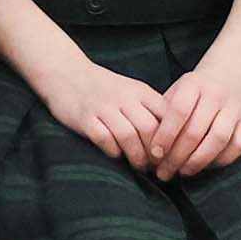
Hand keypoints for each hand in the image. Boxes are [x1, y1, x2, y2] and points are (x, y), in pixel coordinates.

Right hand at [33, 52, 168, 172]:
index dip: (173, 140)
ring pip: (128, 136)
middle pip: (149, 128)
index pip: (167, 116)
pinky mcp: (84, 118)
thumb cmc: (104, 88)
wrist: (66, 72)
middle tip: (158, 167)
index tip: (174, 155)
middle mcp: (124, 97)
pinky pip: (103, 138)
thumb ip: (151, 110)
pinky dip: (113, 151)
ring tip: (140, 167)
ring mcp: (103, 107)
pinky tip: (116, 155)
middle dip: (156, 153)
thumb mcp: (133, 92)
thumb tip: (175, 140)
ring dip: (137, 157)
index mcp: (141, 91)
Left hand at [150, 52, 240, 178]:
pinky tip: (205, 167)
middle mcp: (216, 94)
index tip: (154, 154)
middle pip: (197, 129)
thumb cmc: (192, 94)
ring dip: (199, 160)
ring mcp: (234, 108)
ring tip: (183, 172)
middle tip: (164, 172)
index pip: (179, 110)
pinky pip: (237, 146)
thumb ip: (162, 116)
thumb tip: (145, 148)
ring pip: (219, 139)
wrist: (228, 79)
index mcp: (193, 84)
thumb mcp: (175, 94)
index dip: (166, 134)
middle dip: (178, 155)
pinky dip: (222, 160)